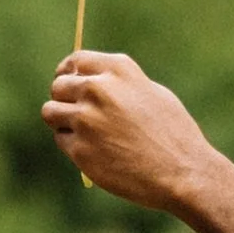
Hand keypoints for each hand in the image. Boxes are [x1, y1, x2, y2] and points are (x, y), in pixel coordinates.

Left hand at [41, 50, 222, 212]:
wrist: (182, 172)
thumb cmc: (174, 134)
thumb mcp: (152, 93)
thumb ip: (120, 84)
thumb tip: (89, 81)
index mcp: (118, 70)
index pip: (76, 60)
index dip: (68, 71)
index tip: (66, 80)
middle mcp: (98, 89)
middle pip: (59, 86)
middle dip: (64, 99)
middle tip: (77, 114)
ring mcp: (86, 119)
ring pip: (50, 112)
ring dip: (61, 121)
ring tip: (83, 133)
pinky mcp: (79, 149)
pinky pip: (61, 140)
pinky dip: (72, 146)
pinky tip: (97, 153)